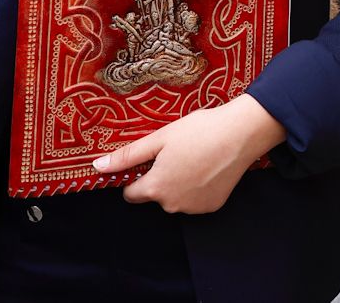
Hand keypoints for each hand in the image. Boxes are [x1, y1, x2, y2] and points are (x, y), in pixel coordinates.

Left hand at [93, 95, 286, 214]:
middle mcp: (172, 205)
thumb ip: (128, 156)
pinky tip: (208, 167)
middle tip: (176, 153)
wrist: (240, 134)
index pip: (131, 194)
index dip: (136, 177)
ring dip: (179, 183)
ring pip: (176, 198)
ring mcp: (193, 208)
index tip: (149, 161)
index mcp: (155, 188)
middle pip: (155, 195)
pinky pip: (195, 200)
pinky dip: (198, 188)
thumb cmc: (198, 131)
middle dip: (161, 178)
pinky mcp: (212, 207)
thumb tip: (98, 167)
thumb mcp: (159, 138)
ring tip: (194, 157)